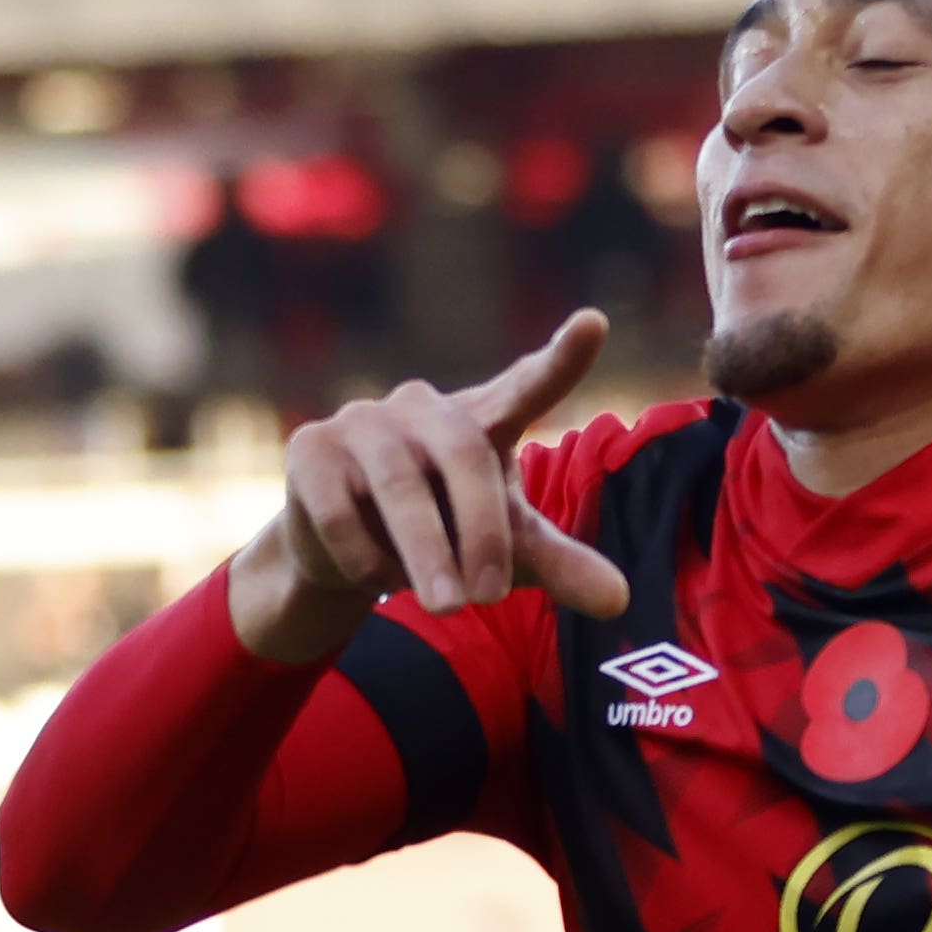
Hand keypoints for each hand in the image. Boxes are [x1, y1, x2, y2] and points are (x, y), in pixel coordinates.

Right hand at [237, 311, 623, 660]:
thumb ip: (561, 566)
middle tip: (489, 598)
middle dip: (481, 533)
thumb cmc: (446, 536)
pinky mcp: (311, 449)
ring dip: (426, 555)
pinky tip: (374, 578)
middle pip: (466, 456)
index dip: (561, 359)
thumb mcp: (508, 555)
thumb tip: (621, 602)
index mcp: (483, 423)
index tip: (595, 324)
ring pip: (401, 488)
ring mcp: (364, 421)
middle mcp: (426, 409)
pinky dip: (365, 556)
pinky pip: (340, 510)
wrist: (345, 555)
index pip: (528, 386)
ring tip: (447, 608)